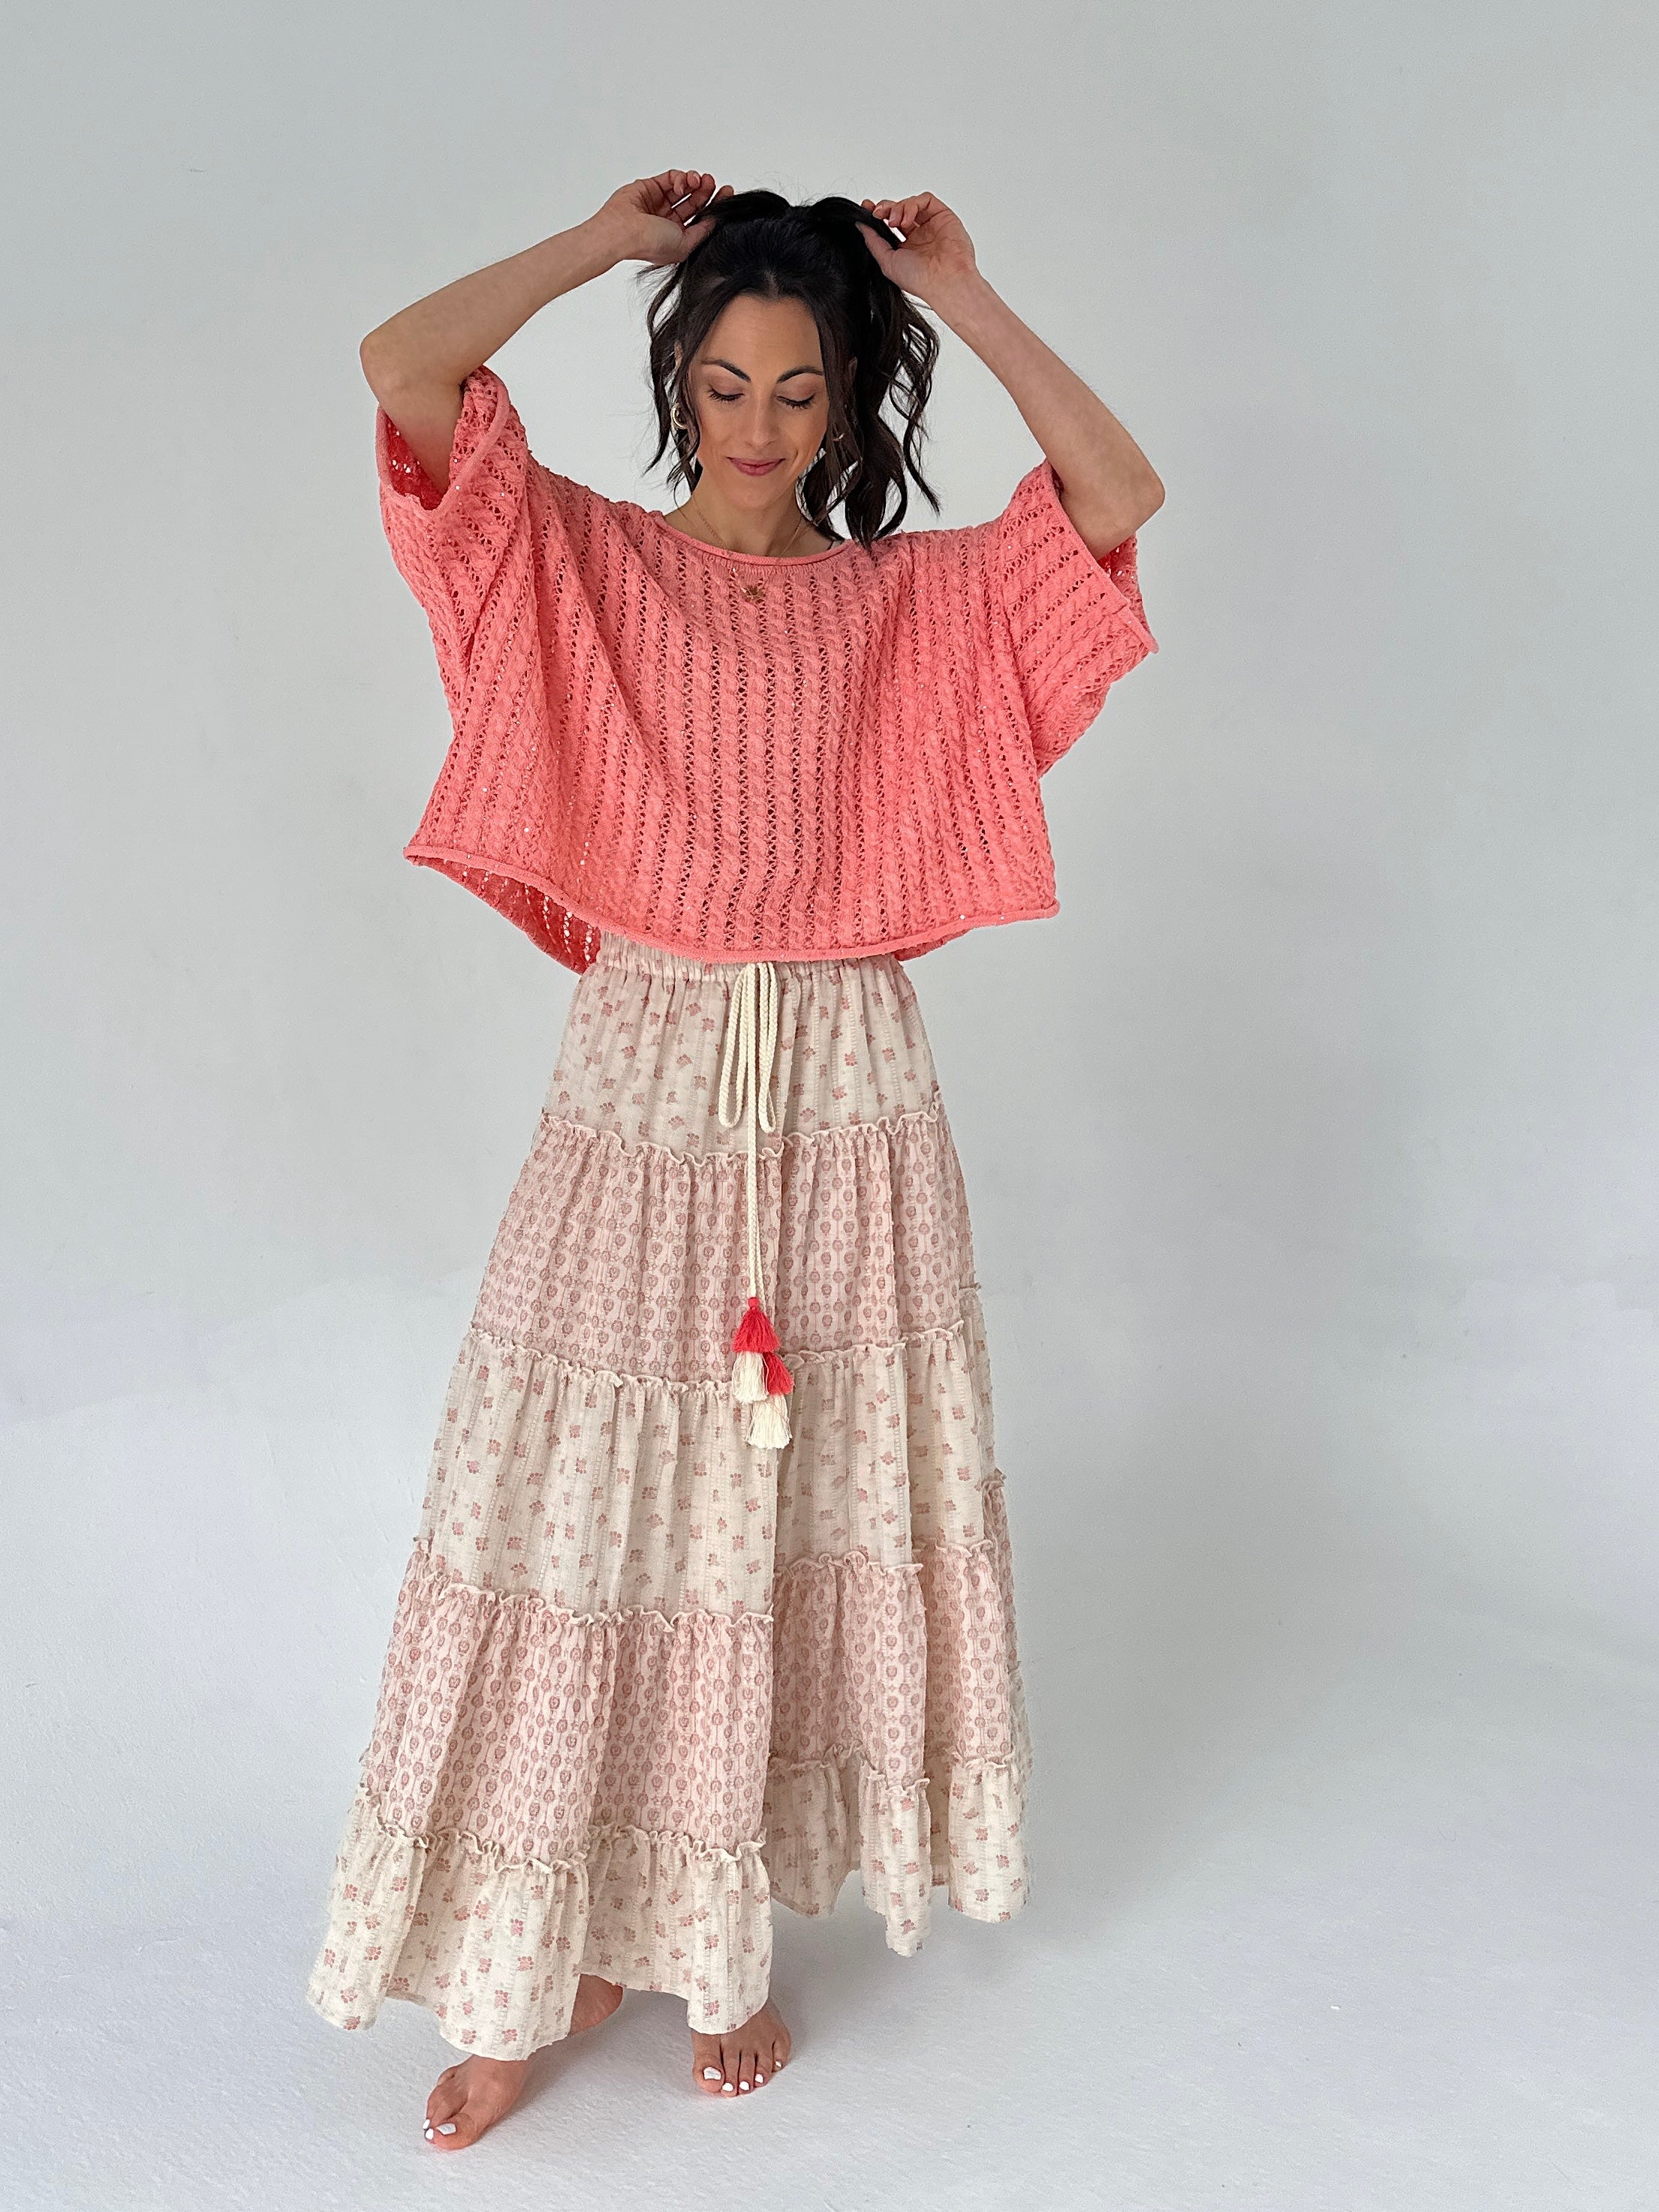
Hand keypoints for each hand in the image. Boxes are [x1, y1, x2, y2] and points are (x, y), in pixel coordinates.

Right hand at [593, 170, 733, 267]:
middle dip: (706, 191)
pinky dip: (680, 178)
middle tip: (713, 183)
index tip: (727, 193)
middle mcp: (669, 220)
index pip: (701, 217)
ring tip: (700, 181)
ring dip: (695, 182)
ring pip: (684, 187)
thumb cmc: (649, 243)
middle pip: (695, 201)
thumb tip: (716, 219)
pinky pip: (671, 178)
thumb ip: (703, 231)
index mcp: (678, 236)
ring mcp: (660, 203)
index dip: (715, 205)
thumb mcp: (686, 243)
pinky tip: (683, 183)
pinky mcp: (651, 187)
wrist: (623, 231)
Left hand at [857, 194, 980, 305]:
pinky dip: (912, 204)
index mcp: (907, 247)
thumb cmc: (920, 279)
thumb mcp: (887, 262)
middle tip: (877, 213)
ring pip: (911, 203)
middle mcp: (919, 235)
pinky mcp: (943, 216)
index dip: (878, 214)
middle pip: (898, 210)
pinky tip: (907, 218)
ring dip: (898, 207)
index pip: (890, 224)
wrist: (944, 281)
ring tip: (895, 222)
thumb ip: (873, 242)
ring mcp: (932, 225)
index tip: (866, 209)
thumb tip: (861, 225)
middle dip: (885, 208)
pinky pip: (925, 200)